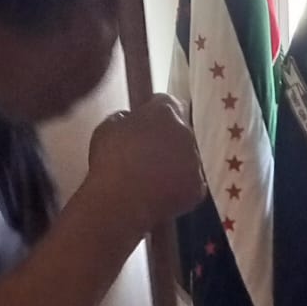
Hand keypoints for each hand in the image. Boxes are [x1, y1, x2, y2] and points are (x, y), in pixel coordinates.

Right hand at [86, 96, 205, 236]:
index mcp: (164, 112)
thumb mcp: (108, 127)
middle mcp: (185, 133)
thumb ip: (125, 117)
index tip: (146, 121)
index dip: (154, 111)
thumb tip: (131, 120)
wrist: (120, 203)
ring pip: (187, 157)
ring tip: (151, 177)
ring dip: (174, 162)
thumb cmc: (109, 163)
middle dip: (166, 138)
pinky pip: (191, 182)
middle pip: (179, 130)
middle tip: (146, 154)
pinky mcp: (198, 187)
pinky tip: (160, 193)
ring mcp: (195, 161)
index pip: (166, 102)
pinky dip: (179, 186)